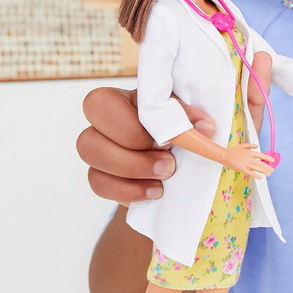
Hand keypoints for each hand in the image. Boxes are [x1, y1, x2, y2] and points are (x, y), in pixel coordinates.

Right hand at [77, 87, 214, 203]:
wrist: (180, 159)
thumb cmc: (178, 128)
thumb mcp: (185, 115)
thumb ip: (190, 117)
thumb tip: (204, 128)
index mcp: (120, 100)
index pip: (102, 103)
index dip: (131, 127)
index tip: (168, 141)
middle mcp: (102, 125)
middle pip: (87, 138)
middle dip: (132, 156)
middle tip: (169, 163)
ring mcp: (99, 152)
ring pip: (91, 163)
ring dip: (131, 172)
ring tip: (165, 177)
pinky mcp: (103, 177)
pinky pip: (99, 184)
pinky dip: (129, 191)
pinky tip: (155, 191)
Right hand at [222, 142, 275, 177]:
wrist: (224, 156)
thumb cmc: (233, 151)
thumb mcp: (242, 146)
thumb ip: (250, 145)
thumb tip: (257, 146)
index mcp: (250, 152)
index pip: (261, 155)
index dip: (268, 158)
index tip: (273, 161)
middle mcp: (249, 158)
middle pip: (260, 163)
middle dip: (267, 167)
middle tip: (272, 170)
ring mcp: (246, 164)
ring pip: (257, 168)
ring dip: (264, 171)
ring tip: (269, 174)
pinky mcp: (242, 169)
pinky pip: (251, 173)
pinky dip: (256, 175)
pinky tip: (260, 177)